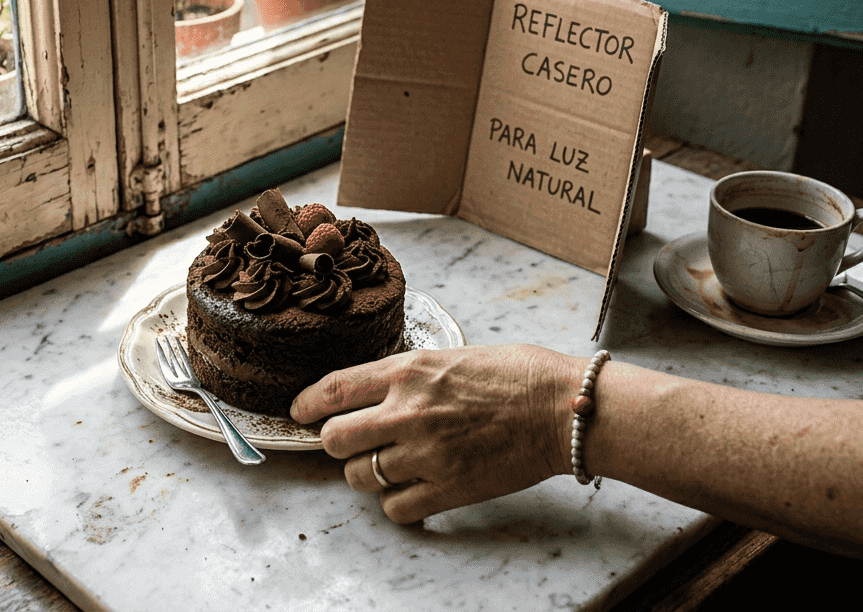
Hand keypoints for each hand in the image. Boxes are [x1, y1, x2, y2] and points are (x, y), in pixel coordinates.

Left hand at [290, 344, 575, 523]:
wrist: (562, 410)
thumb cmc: (517, 375)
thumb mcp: (452, 355)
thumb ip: (408, 374)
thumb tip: (373, 391)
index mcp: (408, 371)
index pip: (333, 389)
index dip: (307, 403)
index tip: (300, 411)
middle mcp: (408, 412)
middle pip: (334, 439)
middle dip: (337, 441)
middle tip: (353, 441)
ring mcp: (426, 453)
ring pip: (359, 477)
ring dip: (366, 473)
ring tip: (388, 464)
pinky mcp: (448, 488)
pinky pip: (394, 507)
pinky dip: (395, 502)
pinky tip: (410, 488)